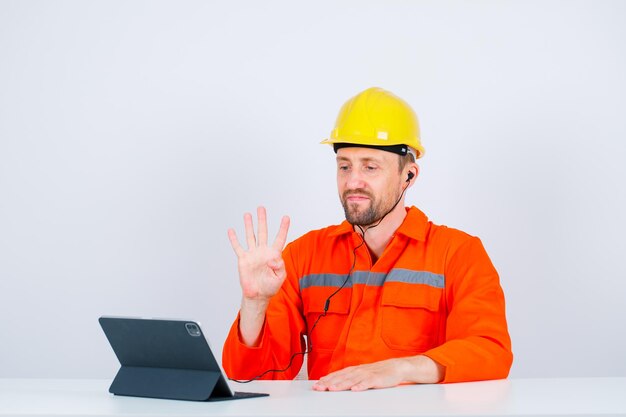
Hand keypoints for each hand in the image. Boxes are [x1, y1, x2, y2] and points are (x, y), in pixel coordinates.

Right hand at [228, 206, 290, 301]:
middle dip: (262, 220)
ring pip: (250, 236)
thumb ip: (279, 266)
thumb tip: (272, 258)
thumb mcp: (280, 277)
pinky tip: (231, 231)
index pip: (279, 238)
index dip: (283, 228)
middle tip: (261, 208)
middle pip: (263, 232)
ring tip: (247, 214)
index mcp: (274, 254)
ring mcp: (252, 254)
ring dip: (249, 225)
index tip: (286, 217)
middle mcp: (263, 251)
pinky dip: (234, 239)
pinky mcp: (243, 260)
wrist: (258, 295)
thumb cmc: (270, 286)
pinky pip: (238, 247)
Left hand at [312, 356, 443, 391]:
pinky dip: (361, 386)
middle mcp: (359, 371)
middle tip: (319, 387)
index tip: (317, 384)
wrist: (397, 367)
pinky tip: (354, 390)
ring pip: (352, 380)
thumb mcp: (363, 373)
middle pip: (342, 377)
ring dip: (341, 384)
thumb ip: (351, 377)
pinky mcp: (378, 379)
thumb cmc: (379, 372)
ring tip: (332, 389)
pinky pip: (368, 383)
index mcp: (355, 370)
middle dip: (329, 383)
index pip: (338, 374)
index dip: (327, 379)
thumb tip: (336, 382)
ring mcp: (368, 374)